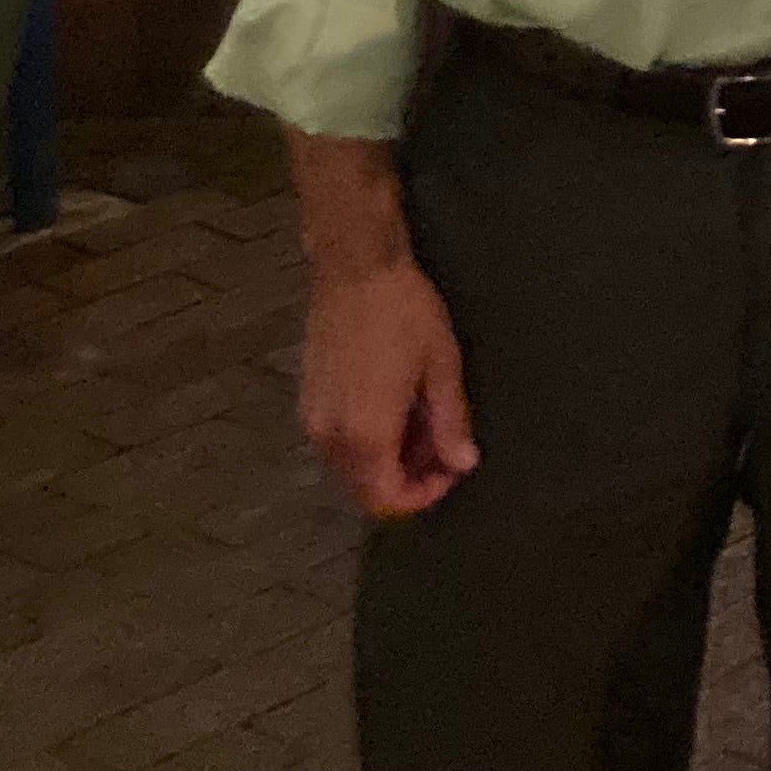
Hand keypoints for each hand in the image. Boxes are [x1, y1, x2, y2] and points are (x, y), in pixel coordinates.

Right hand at [299, 255, 477, 518]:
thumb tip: (463, 464)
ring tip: (425, 422)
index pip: (386, 499)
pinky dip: (368, 443)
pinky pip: (338, 445)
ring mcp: (313, 421)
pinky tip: (397, 410)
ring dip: (388, 461)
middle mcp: (330, 438)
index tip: (451, 470)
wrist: (356, 270)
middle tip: (443, 446)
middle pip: (365, 490)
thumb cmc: (405, 314)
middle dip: (407, 479)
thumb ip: (450, 422)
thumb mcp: (441, 366)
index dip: (422, 495)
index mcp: (365, 434)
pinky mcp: (307, 403)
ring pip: (351, 469)